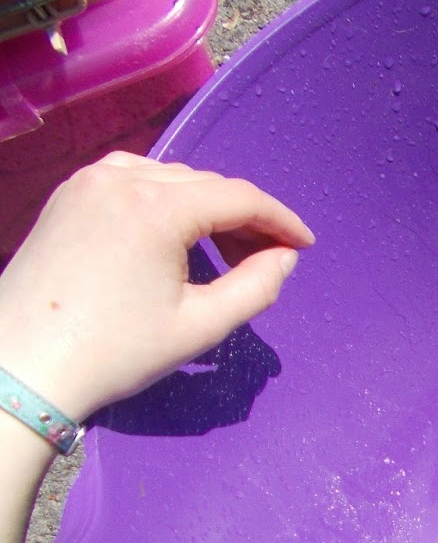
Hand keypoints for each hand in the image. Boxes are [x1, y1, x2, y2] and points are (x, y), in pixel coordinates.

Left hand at [0, 152, 314, 421]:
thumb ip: (255, 287)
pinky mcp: (68, 195)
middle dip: (245, 217)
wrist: (24, 364)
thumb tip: (283, 257)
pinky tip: (176, 233)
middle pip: (206, 184)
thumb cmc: (115, 351)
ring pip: (170, 179)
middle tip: (269, 258)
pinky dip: (166, 199)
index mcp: (155, 209)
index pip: (238, 197)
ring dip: (207, 207)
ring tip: (225, 251)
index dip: (280, 219)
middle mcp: (120, 180)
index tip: (304, 245)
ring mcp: (88, 182)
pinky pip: (133, 179)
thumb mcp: (200, 326)